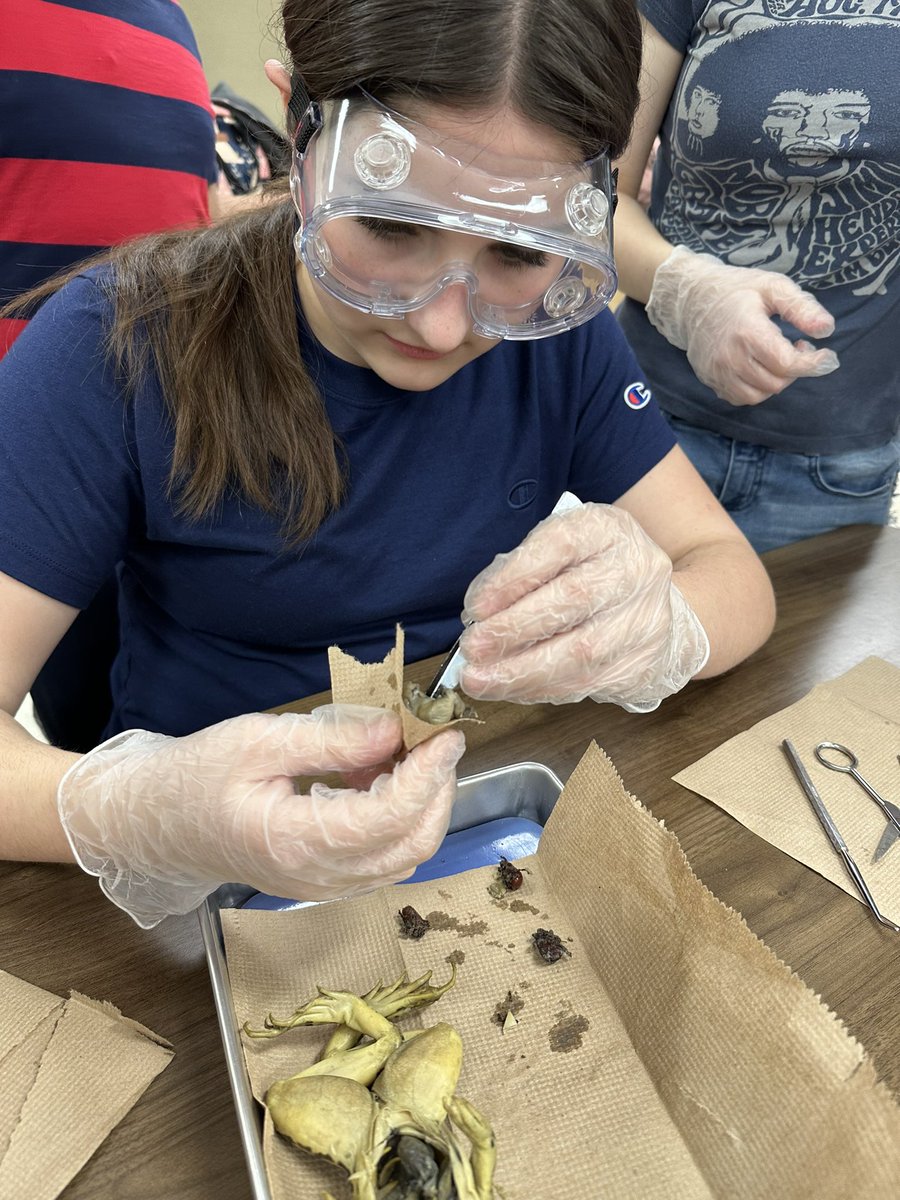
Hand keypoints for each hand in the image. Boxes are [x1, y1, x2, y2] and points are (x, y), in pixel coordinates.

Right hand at [57, 705, 464, 927]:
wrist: (154, 823)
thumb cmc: (196, 776)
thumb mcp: (260, 740)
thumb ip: (332, 739)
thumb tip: (395, 728)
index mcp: (296, 842)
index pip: (389, 816)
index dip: (429, 775)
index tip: (446, 734)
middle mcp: (317, 876)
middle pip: (411, 845)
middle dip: (438, 791)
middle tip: (436, 740)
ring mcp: (322, 886)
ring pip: (404, 856)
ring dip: (423, 806)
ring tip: (409, 754)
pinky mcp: (324, 881)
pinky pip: (383, 859)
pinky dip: (400, 820)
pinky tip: (382, 778)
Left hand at [457, 503, 708, 710]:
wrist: (657, 605)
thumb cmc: (591, 572)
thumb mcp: (560, 550)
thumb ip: (521, 570)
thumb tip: (479, 611)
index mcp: (608, 529)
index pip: (560, 546)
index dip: (515, 578)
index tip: (477, 607)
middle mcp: (636, 569)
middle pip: (573, 600)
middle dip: (514, 630)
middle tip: (472, 649)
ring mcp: (645, 619)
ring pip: (582, 652)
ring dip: (522, 671)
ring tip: (481, 679)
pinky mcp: (643, 663)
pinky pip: (587, 683)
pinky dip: (541, 689)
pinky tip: (512, 689)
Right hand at [646, 245, 838, 405]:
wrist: (692, 300)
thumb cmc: (737, 290)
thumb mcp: (773, 287)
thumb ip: (802, 307)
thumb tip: (827, 329)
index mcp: (747, 332)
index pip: (787, 364)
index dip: (813, 364)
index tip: (827, 356)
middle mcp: (729, 358)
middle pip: (776, 383)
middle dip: (795, 369)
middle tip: (796, 348)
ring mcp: (717, 372)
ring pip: (760, 395)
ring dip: (776, 381)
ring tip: (777, 358)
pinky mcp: (710, 380)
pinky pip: (741, 398)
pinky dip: (757, 389)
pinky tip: (758, 368)